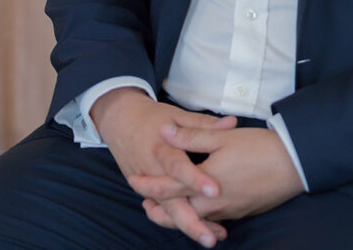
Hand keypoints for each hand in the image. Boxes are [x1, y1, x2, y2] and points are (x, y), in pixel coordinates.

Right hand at [91, 88, 237, 246]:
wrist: (120, 122)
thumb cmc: (151, 118)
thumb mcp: (176, 115)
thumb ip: (203, 124)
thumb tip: (232, 123)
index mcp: (162, 148)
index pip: (179, 167)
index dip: (196, 180)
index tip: (215, 191)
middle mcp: (154, 171)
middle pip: (171, 202)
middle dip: (192, 222)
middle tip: (212, 236)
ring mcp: (148, 186)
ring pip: (168, 212)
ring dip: (189, 226)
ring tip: (211, 238)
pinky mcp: (147, 194)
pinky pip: (165, 211)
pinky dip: (180, 222)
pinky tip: (200, 229)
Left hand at [129, 125, 304, 232]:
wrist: (294, 164)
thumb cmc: (257, 147)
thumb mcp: (221, 137)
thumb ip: (191, 135)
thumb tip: (164, 130)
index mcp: (204, 183)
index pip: (168, 188)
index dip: (148, 184)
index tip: (133, 179)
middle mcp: (213, 204)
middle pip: (178, 213)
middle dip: (159, 210)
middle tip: (144, 203)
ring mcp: (228, 211)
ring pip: (195, 219)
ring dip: (178, 214)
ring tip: (168, 207)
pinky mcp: (241, 212)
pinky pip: (213, 219)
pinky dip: (200, 217)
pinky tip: (201, 209)